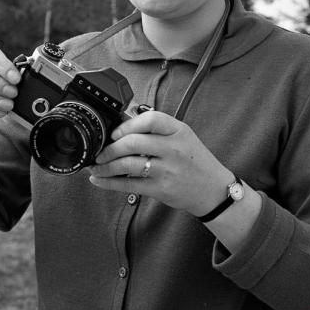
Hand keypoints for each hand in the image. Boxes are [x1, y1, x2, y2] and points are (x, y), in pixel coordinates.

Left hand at [89, 110, 232, 215]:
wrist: (213, 189)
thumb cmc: (194, 160)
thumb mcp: (183, 136)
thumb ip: (158, 129)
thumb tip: (124, 124)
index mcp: (178, 130)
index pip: (150, 119)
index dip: (127, 125)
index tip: (115, 132)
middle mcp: (173, 149)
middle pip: (133, 143)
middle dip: (110, 147)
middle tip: (100, 151)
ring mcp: (167, 170)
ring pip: (128, 164)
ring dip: (105, 166)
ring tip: (96, 166)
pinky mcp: (161, 189)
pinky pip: (129, 185)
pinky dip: (109, 183)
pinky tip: (99, 180)